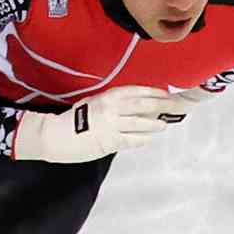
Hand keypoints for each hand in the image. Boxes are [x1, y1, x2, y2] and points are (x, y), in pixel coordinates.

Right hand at [13, 86, 206, 162]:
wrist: (56, 136)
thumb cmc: (74, 119)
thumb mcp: (92, 103)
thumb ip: (112, 103)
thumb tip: (135, 105)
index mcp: (107, 96)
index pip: (136, 91)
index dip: (153, 92)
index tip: (166, 92)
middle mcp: (112, 109)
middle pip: (143, 105)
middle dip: (162, 105)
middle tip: (176, 106)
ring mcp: (112, 126)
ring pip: (140, 124)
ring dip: (155, 124)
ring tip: (164, 124)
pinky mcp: (110, 142)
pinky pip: (131, 140)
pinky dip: (142, 139)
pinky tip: (149, 138)